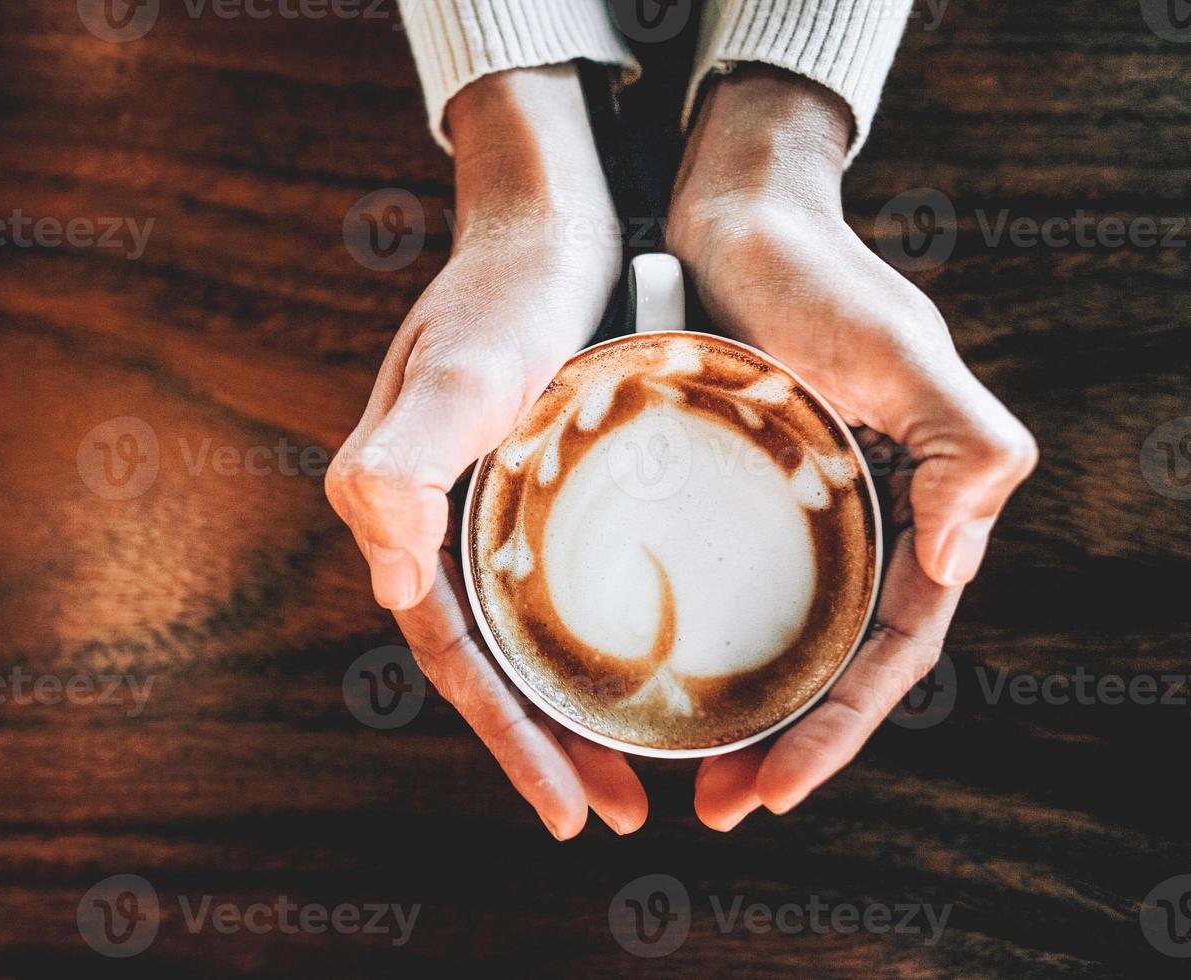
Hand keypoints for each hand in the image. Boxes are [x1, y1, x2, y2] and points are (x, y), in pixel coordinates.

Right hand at [327, 66, 647, 838]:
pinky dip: (597, 641)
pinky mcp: (539, 493)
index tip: (570, 815)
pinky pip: (561, 590)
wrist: (547, 222)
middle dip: (548, 749)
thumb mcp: (457, 376)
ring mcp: (490, 514)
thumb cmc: (503, 295)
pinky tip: (648, 663)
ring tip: (639, 772)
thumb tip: (385, 580)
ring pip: (530, 639)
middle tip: (617, 815)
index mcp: (408, 523)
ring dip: (576, 710)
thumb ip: (400, 465)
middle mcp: (443, 529)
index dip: (510, 745)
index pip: (456, 662)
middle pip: (493, 668)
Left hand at [667, 66, 1037, 828]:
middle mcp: (856, 525)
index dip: (840, 731)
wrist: (731, 210)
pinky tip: (642, 680)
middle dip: (784, 746)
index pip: (890, 653)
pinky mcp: (725, 494)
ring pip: (774, 640)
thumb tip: (959, 565)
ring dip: (737, 712)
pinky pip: (716, 586)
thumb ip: (970, 449)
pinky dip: (694, 642)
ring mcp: (790, 515)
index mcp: (913, 510)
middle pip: (829, 666)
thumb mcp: (903, 353)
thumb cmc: (816, 274)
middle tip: (714, 807)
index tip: (773, 793)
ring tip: (677, 774)